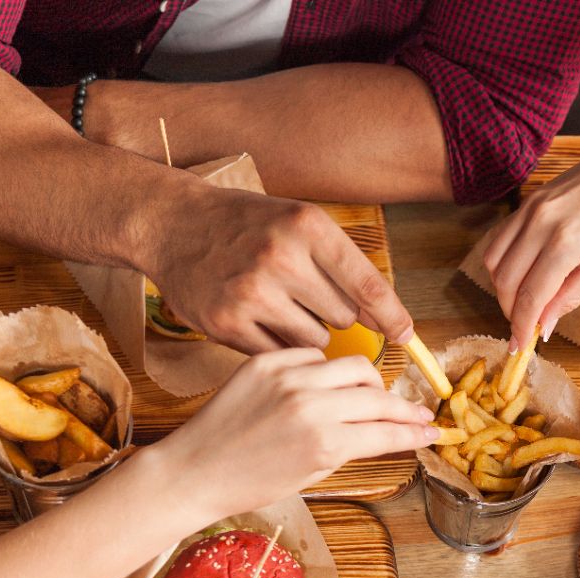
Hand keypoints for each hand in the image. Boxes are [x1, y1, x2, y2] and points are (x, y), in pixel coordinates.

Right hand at [145, 184, 413, 354]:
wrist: (173, 224)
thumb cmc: (248, 225)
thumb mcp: (299, 225)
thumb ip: (343, 266)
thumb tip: (387, 319)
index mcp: (307, 227)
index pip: (367, 285)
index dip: (392, 317)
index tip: (407, 336)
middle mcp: (280, 258)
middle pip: (344, 318)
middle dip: (335, 315)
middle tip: (305, 296)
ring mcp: (251, 293)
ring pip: (314, 341)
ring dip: (307, 333)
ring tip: (280, 306)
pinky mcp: (226, 322)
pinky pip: (279, 352)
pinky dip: (277, 343)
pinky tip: (259, 320)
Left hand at [153, 349, 435, 520]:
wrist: (194, 470)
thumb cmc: (250, 484)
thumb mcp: (311, 475)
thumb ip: (350, 448)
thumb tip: (383, 432)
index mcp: (325, 443)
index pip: (387, 432)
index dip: (416, 433)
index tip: (433, 431)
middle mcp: (310, 406)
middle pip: (379, 396)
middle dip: (404, 408)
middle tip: (417, 413)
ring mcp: (287, 379)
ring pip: (353, 366)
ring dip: (370, 382)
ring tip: (371, 395)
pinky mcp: (265, 362)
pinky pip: (314, 356)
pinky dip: (326, 370)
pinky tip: (324, 384)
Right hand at [482, 135, 579, 349]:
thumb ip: (570, 295)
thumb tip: (545, 324)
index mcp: (565, 244)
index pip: (529, 297)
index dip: (521, 326)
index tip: (520, 345)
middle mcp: (539, 225)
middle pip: (504, 281)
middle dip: (511, 310)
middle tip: (525, 326)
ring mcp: (530, 208)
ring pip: (493, 259)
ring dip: (502, 287)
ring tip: (523, 301)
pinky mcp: (529, 199)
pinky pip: (500, 237)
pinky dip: (502, 260)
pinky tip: (520, 272)